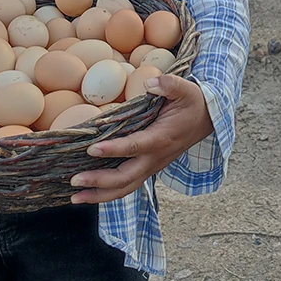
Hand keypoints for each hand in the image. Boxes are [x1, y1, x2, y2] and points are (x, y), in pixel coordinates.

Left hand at [69, 75, 213, 204]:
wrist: (205, 120)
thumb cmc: (191, 102)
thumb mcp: (185, 89)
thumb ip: (168, 84)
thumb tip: (149, 83)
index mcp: (161, 138)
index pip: (134, 147)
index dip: (113, 149)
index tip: (91, 148)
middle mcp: (155, 158)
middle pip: (125, 178)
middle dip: (99, 182)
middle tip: (74, 180)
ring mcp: (152, 166)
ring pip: (125, 188)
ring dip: (100, 195)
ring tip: (75, 197)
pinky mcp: (148, 168)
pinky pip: (127, 185)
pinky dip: (108, 192)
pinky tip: (90, 193)